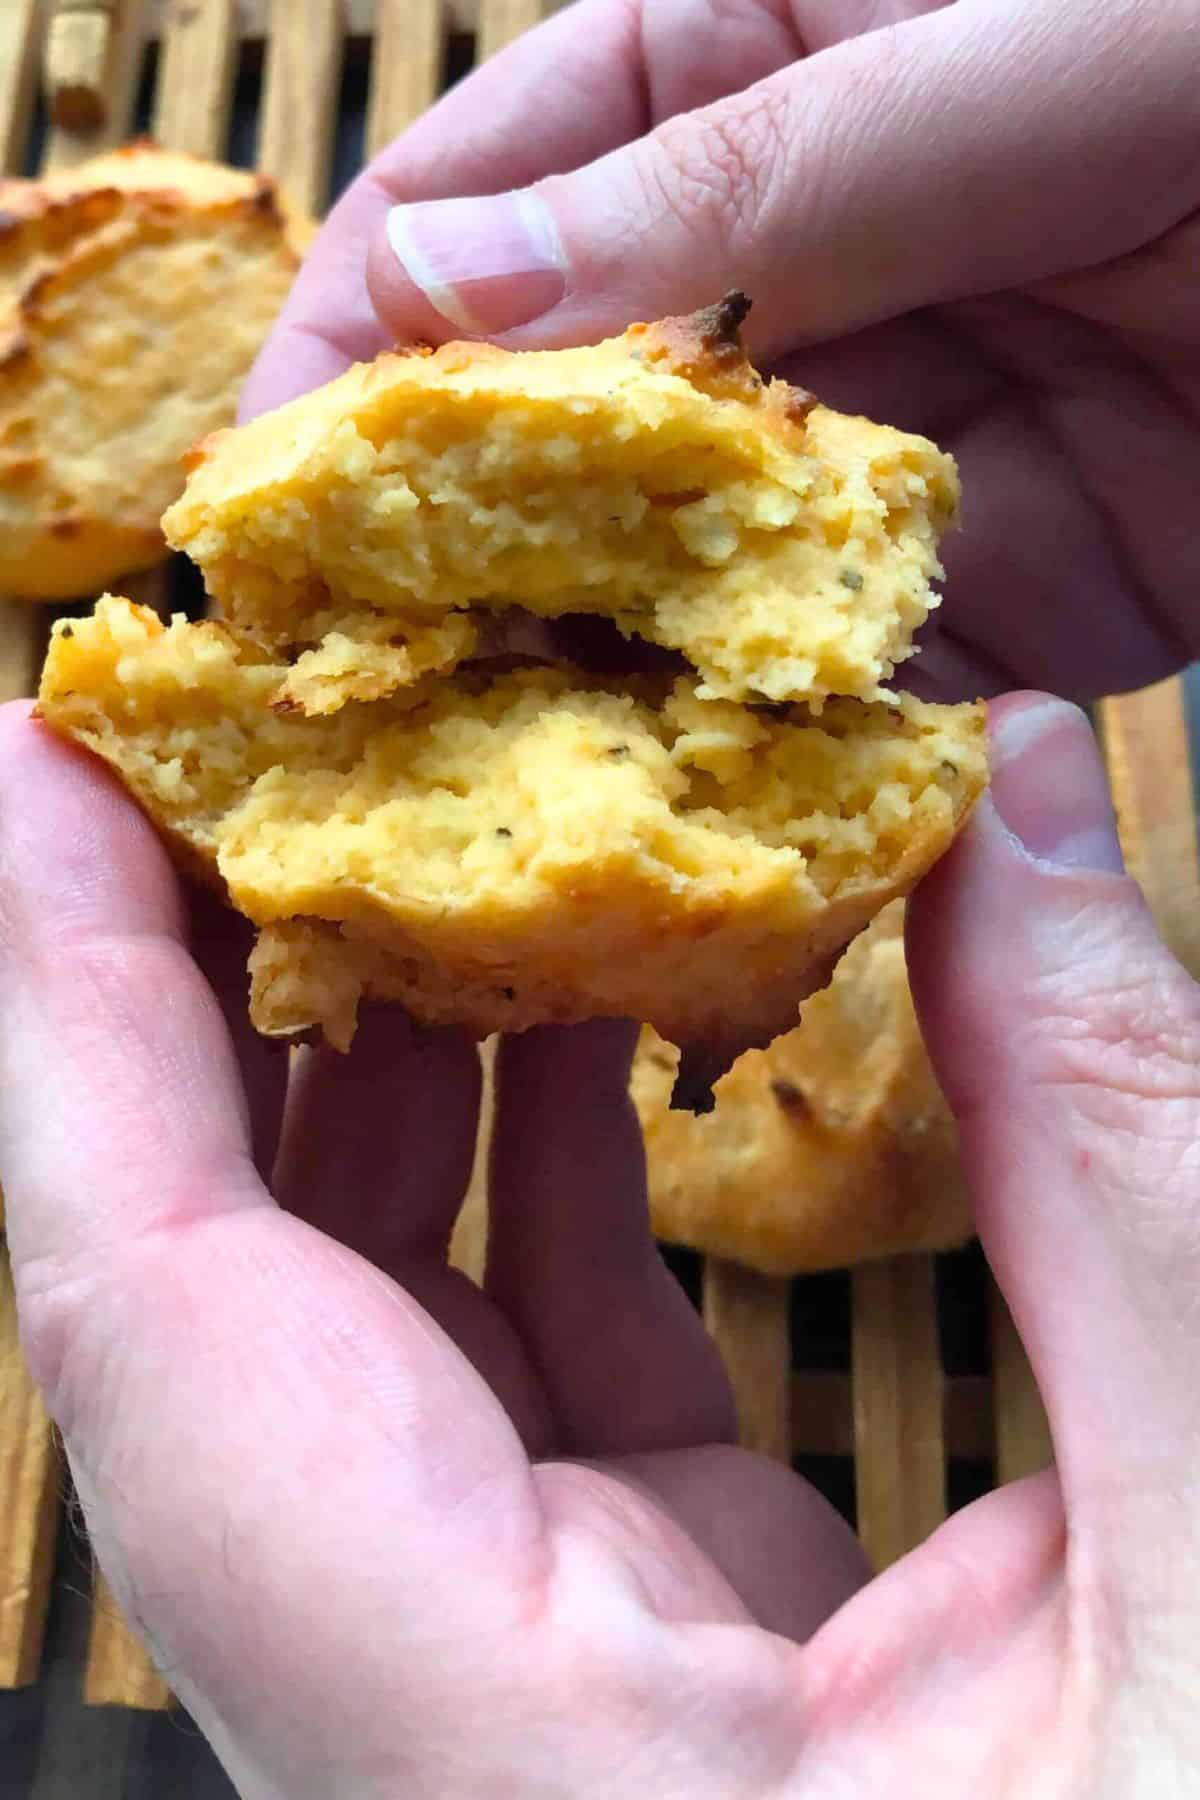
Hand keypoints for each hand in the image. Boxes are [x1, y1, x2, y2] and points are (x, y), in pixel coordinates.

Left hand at [2, 687, 1198, 1793]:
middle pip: (213, 1312)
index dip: (66, 1029)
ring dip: (356, 1053)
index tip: (34, 766)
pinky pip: (494, 1354)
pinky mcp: (632, 1631)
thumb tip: (1009, 798)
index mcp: (510, 1794)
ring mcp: (534, 1683)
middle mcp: (451, 1740)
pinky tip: (552, 999)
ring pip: (344, 1323)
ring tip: (387, 824)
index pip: (165, 1346)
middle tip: (205, 741)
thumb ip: (1117, 1161)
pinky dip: (506, 1156)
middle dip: (181, 995)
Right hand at [245, 0, 1199, 705]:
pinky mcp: (963, 585)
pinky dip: (749, 740)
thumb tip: (451, 283)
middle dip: (442, 540)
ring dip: (575, 665)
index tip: (265, 485)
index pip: (486, 199)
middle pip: (549, 413)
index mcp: (738, 69)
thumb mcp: (1007, 50)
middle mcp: (774, 265)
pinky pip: (819, 673)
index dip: (359, 337)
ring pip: (662, 565)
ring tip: (465, 773)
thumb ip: (739, 171)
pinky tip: (665, 803)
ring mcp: (861, 442)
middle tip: (333, 676)